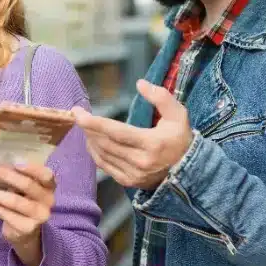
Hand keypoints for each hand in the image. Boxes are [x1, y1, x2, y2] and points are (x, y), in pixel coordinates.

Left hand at [0, 162, 55, 248]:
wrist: (25, 230)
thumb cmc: (21, 200)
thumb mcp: (21, 187)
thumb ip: (13, 177)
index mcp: (48, 185)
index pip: (46, 175)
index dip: (32, 168)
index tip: (15, 161)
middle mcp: (48, 200)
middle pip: (27, 185)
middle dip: (4, 175)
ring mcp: (39, 216)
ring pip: (14, 201)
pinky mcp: (26, 228)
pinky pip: (4, 213)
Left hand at [72, 79, 192, 189]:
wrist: (188, 170)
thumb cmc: (180, 138)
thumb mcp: (178, 114)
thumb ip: (160, 97)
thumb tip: (140, 83)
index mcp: (152, 144)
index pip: (117, 132)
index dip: (95, 123)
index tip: (78, 114)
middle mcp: (141, 161)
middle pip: (106, 143)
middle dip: (89, 129)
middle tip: (79, 117)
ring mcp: (134, 174)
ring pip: (103, 155)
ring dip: (90, 140)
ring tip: (85, 127)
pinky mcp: (129, 182)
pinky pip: (105, 167)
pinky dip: (95, 154)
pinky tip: (92, 143)